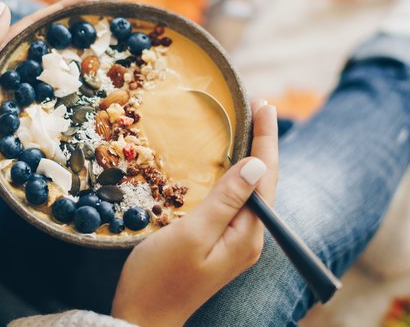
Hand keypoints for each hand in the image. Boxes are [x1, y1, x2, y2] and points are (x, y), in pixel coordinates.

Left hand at [0, 0, 98, 201]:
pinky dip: (75, 100)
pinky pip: (56, 110)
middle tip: (107, 25)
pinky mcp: (27, 132)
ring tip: (109, 57)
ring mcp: (18, 108)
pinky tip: (96, 97)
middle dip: (74, 36)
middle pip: (45, 52)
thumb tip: (3, 6)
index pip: (28, 30)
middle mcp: (5, 83)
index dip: (58, 12)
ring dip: (79, 67)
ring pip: (53, 80)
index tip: (91, 0)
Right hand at [112, 100, 278, 325]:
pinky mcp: (223, 244)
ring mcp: (237, 243)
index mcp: (248, 234)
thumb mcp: (193, 232)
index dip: (267, 139)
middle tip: (259, 107)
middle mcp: (250, 238)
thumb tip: (258, 164)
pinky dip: (238, 177)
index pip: (266, 176)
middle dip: (265, 143)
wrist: (143, 318)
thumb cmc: (160, 276)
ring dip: (253, 157)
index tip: (265, 104)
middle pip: (265, 182)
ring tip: (252, 127)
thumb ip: (227, 198)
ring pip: (253, 191)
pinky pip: (238, 202)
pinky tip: (232, 165)